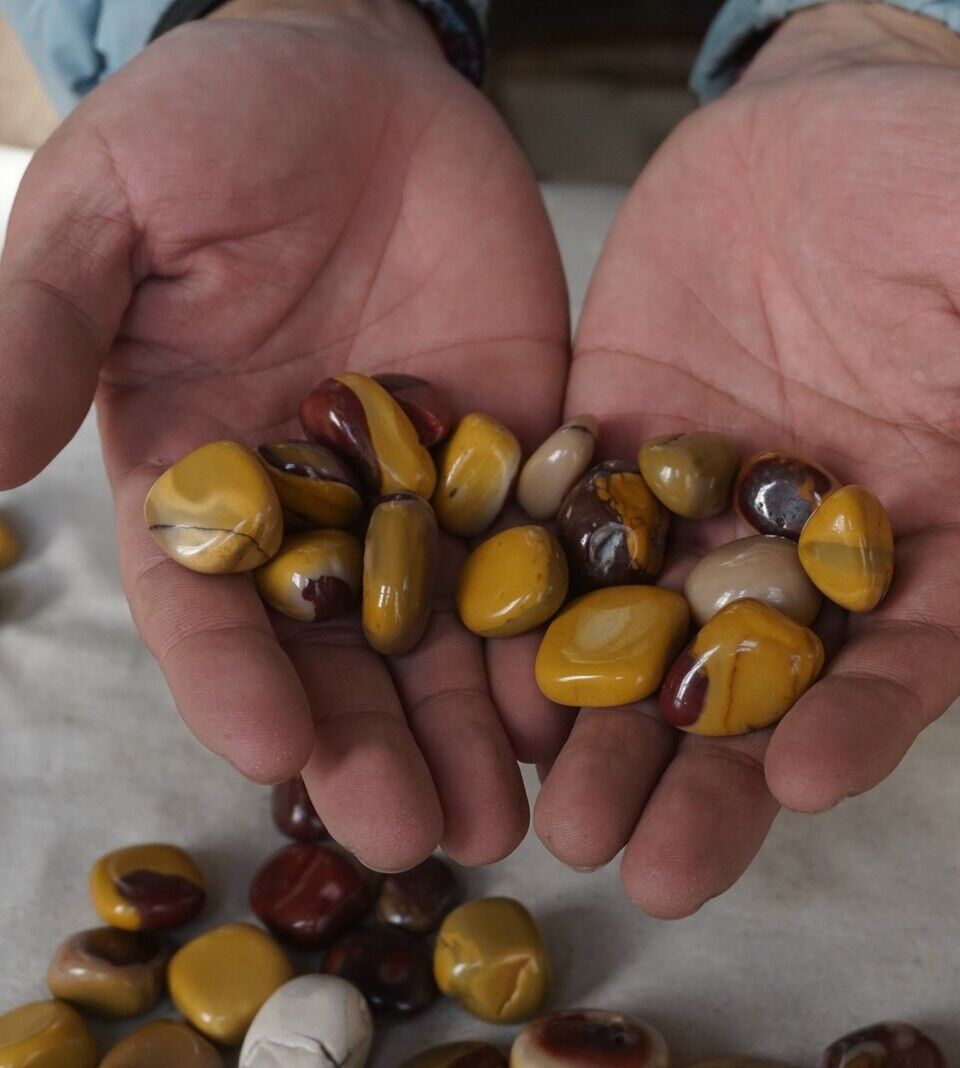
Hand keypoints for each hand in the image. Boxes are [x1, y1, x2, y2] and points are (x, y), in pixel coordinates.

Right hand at [0, 0, 569, 869]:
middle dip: (373, 744)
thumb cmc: (216, 129)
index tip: (273, 751)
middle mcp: (318, 507)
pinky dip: (555, 624)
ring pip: (446, 630)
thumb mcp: (111, 215)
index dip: (234, 681)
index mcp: (206, 477)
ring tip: (505, 820)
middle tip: (417, 839)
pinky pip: (540, 548)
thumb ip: (44, 330)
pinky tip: (579, 700)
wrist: (361, 74)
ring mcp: (427, 486)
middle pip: (340, 651)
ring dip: (472, 727)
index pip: (208, 607)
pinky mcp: (516, 448)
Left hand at [534, 2, 959, 915]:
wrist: (808, 122)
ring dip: (602, 731)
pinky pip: (561, 545)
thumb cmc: (936, 181)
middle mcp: (792, 543)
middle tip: (646, 866)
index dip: (859, 723)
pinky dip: (529, 615)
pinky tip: (492, 682)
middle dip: (703, 776)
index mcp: (911, 527)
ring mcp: (689, 504)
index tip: (802, 780)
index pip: (896, 656)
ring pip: (644, 640)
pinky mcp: (600, 454)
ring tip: (558, 813)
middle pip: (752, 686)